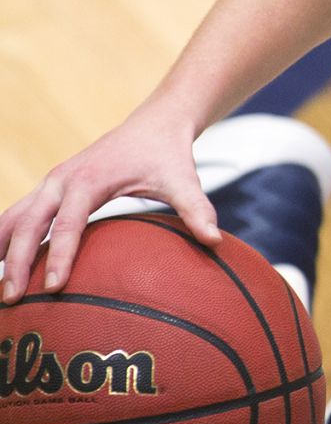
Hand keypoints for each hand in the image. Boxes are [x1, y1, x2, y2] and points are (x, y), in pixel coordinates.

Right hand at [0, 106, 218, 300]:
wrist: (153, 124)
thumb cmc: (168, 155)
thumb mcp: (183, 180)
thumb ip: (197, 209)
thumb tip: (216, 241)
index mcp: (90, 179)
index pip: (69, 224)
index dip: (60, 256)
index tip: (53, 287)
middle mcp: (61, 180)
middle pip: (29, 224)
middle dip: (17, 261)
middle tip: (11, 299)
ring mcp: (50, 182)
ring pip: (13, 218)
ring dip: (0, 249)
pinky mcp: (48, 187)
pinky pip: (18, 215)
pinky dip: (4, 238)